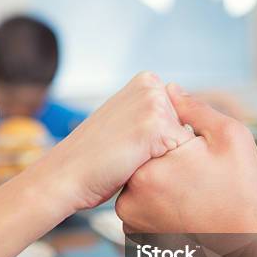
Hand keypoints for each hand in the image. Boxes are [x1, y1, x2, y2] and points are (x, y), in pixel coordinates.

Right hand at [25, 72, 193, 213]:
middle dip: (168, 151)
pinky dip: (166, 171)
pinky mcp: (156, 126)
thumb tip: (191, 128)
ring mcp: (154, 103)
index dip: (162, 144)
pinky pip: (184, 157)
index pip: (181, 118)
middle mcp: (152, 85)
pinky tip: (135, 168)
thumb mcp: (125, 125)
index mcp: (146, 82)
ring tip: (132, 162)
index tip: (131, 148)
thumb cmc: (94, 159)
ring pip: (187, 144)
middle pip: (188, 128)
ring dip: (167, 161)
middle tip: (130, 156)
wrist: (65, 175)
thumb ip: (153, 117)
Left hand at [116, 84, 256, 233]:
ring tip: (196, 194)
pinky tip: (186, 209)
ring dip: (161, 181)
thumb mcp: (231, 138)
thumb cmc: (245, 196)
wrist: (251, 252)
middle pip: (143, 158)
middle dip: (168, 159)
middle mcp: (131, 194)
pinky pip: (141, 207)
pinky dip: (158, 204)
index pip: (151, 132)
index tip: (197, 152)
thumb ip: (195, 109)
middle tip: (200, 177)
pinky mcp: (136, 235)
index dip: (177, 136)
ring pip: (141, 182)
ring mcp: (130, 218)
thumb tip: (170, 90)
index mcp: (149, 166)